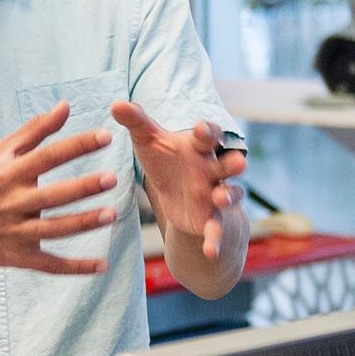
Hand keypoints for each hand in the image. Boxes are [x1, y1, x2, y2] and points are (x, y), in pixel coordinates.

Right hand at [0, 102, 118, 275]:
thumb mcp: (0, 153)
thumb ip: (35, 130)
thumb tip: (66, 106)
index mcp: (8, 174)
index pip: (47, 156)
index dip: (76, 146)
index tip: (104, 136)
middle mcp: (11, 203)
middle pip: (51, 196)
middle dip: (82, 187)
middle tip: (112, 178)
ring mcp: (14, 233)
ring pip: (53, 230)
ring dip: (82, 223)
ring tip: (111, 214)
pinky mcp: (17, 257)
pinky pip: (50, 265)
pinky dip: (75, 268)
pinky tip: (102, 265)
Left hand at [110, 101, 246, 259]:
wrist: (178, 195)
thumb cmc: (166, 161)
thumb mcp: (149, 141)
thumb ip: (137, 122)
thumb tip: (115, 103)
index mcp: (199, 147)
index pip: (209, 135)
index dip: (208, 132)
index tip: (201, 129)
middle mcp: (212, 169)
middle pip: (228, 164)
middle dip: (234, 163)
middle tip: (238, 161)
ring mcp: (215, 195)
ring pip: (230, 194)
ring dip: (229, 196)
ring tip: (221, 198)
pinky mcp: (211, 219)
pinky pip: (216, 229)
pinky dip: (214, 240)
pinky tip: (209, 252)